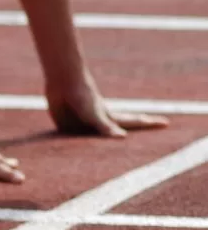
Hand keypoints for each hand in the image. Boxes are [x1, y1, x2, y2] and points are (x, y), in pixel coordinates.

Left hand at [47, 73, 168, 136]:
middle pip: (121, 128)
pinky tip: (78, 147)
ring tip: (117, 142)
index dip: (150, 124)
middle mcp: (99, 122)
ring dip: (106, 141)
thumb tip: (123, 138)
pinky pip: (75, 142)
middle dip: (135, 129)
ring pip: (97, 137)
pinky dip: (79, 145)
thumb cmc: (82, 97)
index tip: (167, 123)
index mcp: (110, 118)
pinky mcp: (68, 128)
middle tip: (150, 127)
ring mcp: (85, 125)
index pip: (134, 123)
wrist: (62, 83)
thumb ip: (106, 127)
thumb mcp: (95, 114)